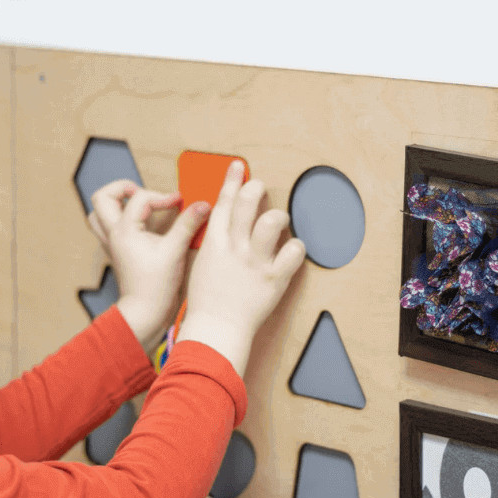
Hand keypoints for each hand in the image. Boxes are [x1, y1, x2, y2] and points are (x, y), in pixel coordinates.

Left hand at [87, 180, 209, 349]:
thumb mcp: (175, 251)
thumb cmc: (155, 287)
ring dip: (116, 204)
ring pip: (99, 214)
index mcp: (123, 231)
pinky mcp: (118, 253)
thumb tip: (203, 205)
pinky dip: (122, 220)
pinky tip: (143, 224)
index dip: (162, 196)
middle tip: (146, 194)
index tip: (180, 203)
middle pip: (102, 198)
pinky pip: (109, 228)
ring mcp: (113, 244)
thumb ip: (188, 224)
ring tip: (140, 205)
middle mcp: (113, 234)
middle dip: (123, 188)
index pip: (139, 198)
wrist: (144, 314)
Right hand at [176, 160, 304, 375]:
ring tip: (280, 221)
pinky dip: (296, 248)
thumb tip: (226, 226)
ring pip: (272, 221)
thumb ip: (215, 243)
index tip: (239, 166)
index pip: (224, 203)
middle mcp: (235, 248)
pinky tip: (292, 250)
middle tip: (261, 187)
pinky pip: (293, 251)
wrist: (216, 330)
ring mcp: (255, 262)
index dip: (232, 180)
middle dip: (256, 188)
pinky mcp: (274, 278)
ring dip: (278, 216)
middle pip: (247, 203)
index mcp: (214, 244)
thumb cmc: (207, 302)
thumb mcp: (202, 265)